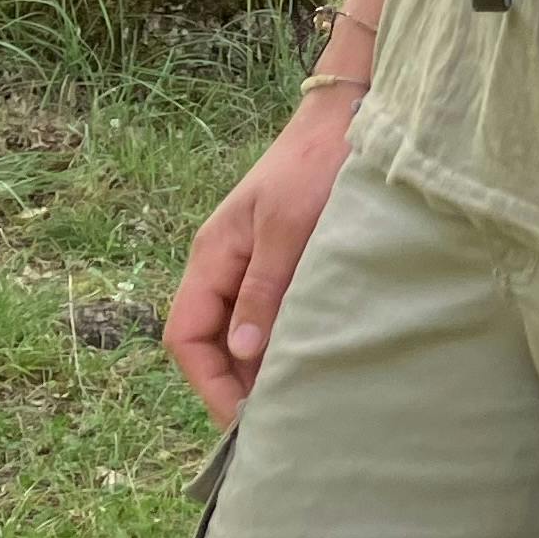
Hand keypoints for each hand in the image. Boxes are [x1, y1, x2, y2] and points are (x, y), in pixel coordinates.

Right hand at [165, 91, 356, 425]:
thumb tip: (244, 351)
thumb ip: (265, 286)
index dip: (208, 381)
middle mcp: (226, 265)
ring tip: (299, 399)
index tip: (243, 418)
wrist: (351, 116)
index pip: (187, 336)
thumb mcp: (288, 227)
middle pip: (214, 340)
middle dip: (237, 381)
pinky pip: (275, 311)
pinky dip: (287, 338)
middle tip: (278, 420)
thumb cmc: (316, 165)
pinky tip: (315, 357)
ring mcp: (256, 262)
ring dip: (265, 363)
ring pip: (246, 329)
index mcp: (213, 257)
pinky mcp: (288, 259)